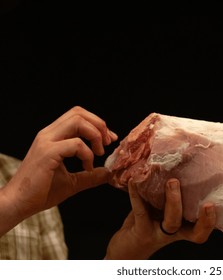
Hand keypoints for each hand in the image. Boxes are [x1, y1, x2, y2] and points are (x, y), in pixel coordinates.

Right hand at [2, 106, 117, 222]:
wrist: (18, 204)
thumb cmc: (41, 192)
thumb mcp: (72, 182)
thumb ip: (91, 176)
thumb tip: (108, 172)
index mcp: (52, 136)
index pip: (77, 115)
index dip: (97, 124)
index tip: (109, 139)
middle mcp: (48, 134)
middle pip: (79, 113)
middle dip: (99, 125)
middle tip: (107, 144)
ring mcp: (46, 142)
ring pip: (78, 121)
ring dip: (95, 135)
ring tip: (98, 153)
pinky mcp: (47, 153)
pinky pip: (76, 144)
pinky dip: (87, 154)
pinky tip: (88, 167)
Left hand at [105, 178, 216, 258]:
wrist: (122, 249)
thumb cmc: (145, 224)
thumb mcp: (158, 211)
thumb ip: (166, 195)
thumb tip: (173, 164)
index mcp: (181, 228)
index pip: (200, 231)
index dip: (209, 222)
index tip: (213, 204)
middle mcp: (173, 233)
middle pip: (191, 230)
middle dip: (200, 216)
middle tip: (200, 197)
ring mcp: (158, 234)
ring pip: (172, 221)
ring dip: (174, 201)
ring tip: (172, 181)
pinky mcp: (141, 231)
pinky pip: (141, 212)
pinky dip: (137, 194)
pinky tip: (134, 180)